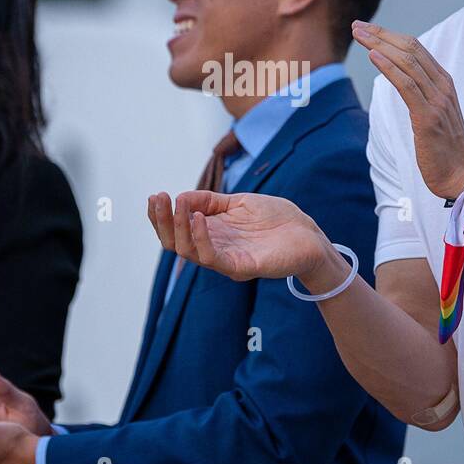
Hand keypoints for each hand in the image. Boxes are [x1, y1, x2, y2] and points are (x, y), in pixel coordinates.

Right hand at [147, 190, 349, 294]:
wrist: (309, 235)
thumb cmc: (277, 219)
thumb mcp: (239, 202)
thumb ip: (210, 201)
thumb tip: (181, 196)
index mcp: (212, 234)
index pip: (176, 231)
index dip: (161, 217)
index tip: (155, 196)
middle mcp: (214, 249)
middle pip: (175, 243)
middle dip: (162, 222)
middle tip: (158, 199)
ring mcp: (227, 260)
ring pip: (189, 252)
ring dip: (179, 228)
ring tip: (177, 205)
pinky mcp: (242, 267)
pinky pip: (214, 258)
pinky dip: (201, 239)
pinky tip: (199, 218)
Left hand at [350, 19, 463, 199]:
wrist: (463, 176)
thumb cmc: (445, 149)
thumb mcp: (433, 115)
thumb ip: (421, 95)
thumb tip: (401, 83)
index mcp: (444, 83)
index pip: (416, 49)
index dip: (390, 36)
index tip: (368, 30)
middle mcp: (442, 86)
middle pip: (410, 49)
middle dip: (381, 35)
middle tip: (357, 26)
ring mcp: (437, 100)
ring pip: (407, 62)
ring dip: (379, 45)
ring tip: (359, 35)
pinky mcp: (428, 117)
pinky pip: (407, 85)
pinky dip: (389, 67)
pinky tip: (373, 56)